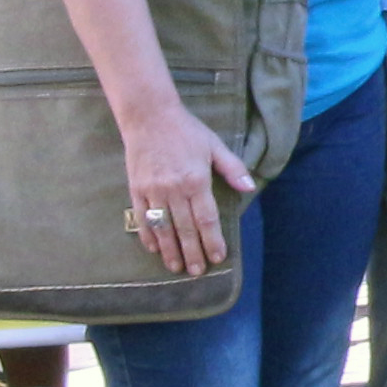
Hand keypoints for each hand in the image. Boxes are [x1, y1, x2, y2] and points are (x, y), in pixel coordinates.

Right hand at [114, 96, 257, 278]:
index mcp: (196, 180)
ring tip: (176, 267)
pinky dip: (149, 235)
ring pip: (164, 228)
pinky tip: (155, 249)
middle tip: (198, 271)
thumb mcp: (214, 145)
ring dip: (171, 250)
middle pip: (185, 229)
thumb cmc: (186, 130)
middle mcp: (174, 189)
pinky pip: (143, 218)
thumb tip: (250, 188)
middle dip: (193, 253)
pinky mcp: (136, 189)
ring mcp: (153, 191)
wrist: (149, 116)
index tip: (218, 257)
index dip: (213, 240)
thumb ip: (233, 169)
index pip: (207, 218)